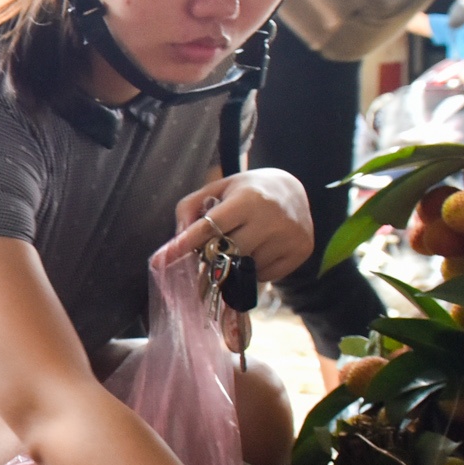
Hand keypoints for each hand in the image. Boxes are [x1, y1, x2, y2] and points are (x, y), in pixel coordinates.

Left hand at [166, 169, 313, 281]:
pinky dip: (256, 269)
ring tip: (245, 241)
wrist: (293, 190)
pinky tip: (261, 249)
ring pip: (247, 267)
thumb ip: (190, 208)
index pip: (210, 226)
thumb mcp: (218, 189)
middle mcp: (271, 217)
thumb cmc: (247, 191)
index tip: (161, 259)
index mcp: (247, 198)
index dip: (185, 243)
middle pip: (228, 253)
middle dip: (213, 258)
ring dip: (237, 263)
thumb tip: (177, 239)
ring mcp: (290, 236)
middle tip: (210, 255)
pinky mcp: (301, 250)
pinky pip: (265, 275)